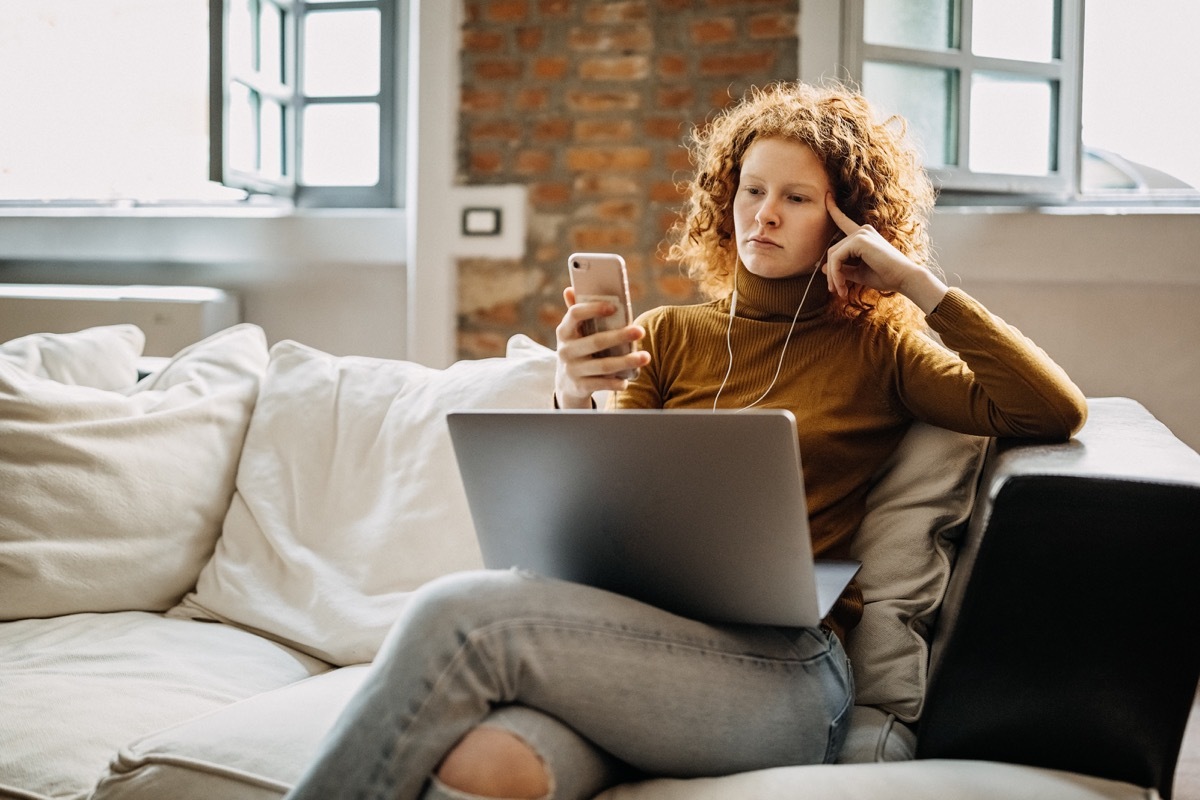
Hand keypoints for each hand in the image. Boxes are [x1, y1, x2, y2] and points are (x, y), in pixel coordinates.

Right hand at [554, 287, 649, 408]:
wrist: (567, 383)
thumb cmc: (578, 349)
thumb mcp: (574, 332)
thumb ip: (577, 312)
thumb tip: (571, 289)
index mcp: (564, 331)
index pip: (575, 314)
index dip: (594, 309)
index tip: (614, 306)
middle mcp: (565, 350)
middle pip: (595, 341)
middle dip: (619, 336)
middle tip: (640, 331)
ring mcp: (572, 369)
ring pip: (603, 365)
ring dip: (626, 361)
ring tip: (646, 357)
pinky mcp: (580, 386)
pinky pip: (601, 384)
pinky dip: (615, 383)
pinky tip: (628, 381)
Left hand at [822, 194, 946, 314]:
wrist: (903, 278)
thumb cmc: (885, 276)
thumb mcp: (859, 273)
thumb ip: (843, 269)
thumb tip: (823, 268)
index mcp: (863, 235)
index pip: (844, 221)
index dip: (834, 209)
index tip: (827, 197)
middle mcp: (862, 230)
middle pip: (833, 251)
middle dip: (832, 273)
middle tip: (836, 290)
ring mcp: (861, 233)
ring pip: (833, 255)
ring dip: (834, 276)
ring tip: (841, 291)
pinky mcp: (859, 240)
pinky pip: (837, 257)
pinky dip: (836, 273)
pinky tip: (842, 285)